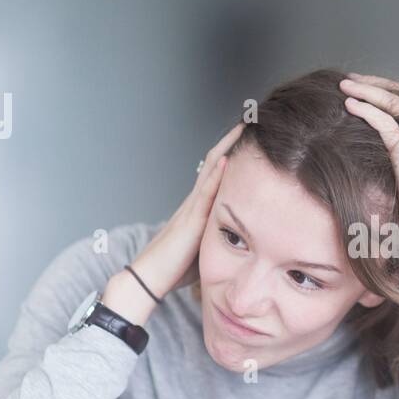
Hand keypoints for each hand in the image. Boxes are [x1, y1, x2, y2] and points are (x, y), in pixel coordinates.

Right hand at [103, 122, 242, 322]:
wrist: (149, 279)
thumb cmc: (175, 268)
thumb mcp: (205, 249)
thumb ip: (219, 237)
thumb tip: (241, 241)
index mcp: (199, 207)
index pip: (218, 173)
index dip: (232, 153)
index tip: (249, 137)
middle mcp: (194, 202)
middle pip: (214, 162)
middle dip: (231, 140)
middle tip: (248, 119)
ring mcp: (191, 208)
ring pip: (210, 170)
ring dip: (226, 148)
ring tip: (242, 128)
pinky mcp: (190, 221)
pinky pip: (205, 193)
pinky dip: (217, 174)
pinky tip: (227, 160)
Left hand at [340, 74, 398, 218]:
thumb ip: (395, 170)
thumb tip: (367, 158)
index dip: (384, 94)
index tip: (359, 89)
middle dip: (375, 85)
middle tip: (349, 79)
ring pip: (398, 106)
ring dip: (369, 91)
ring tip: (345, 85)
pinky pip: (391, 126)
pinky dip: (370, 111)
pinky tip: (351, 105)